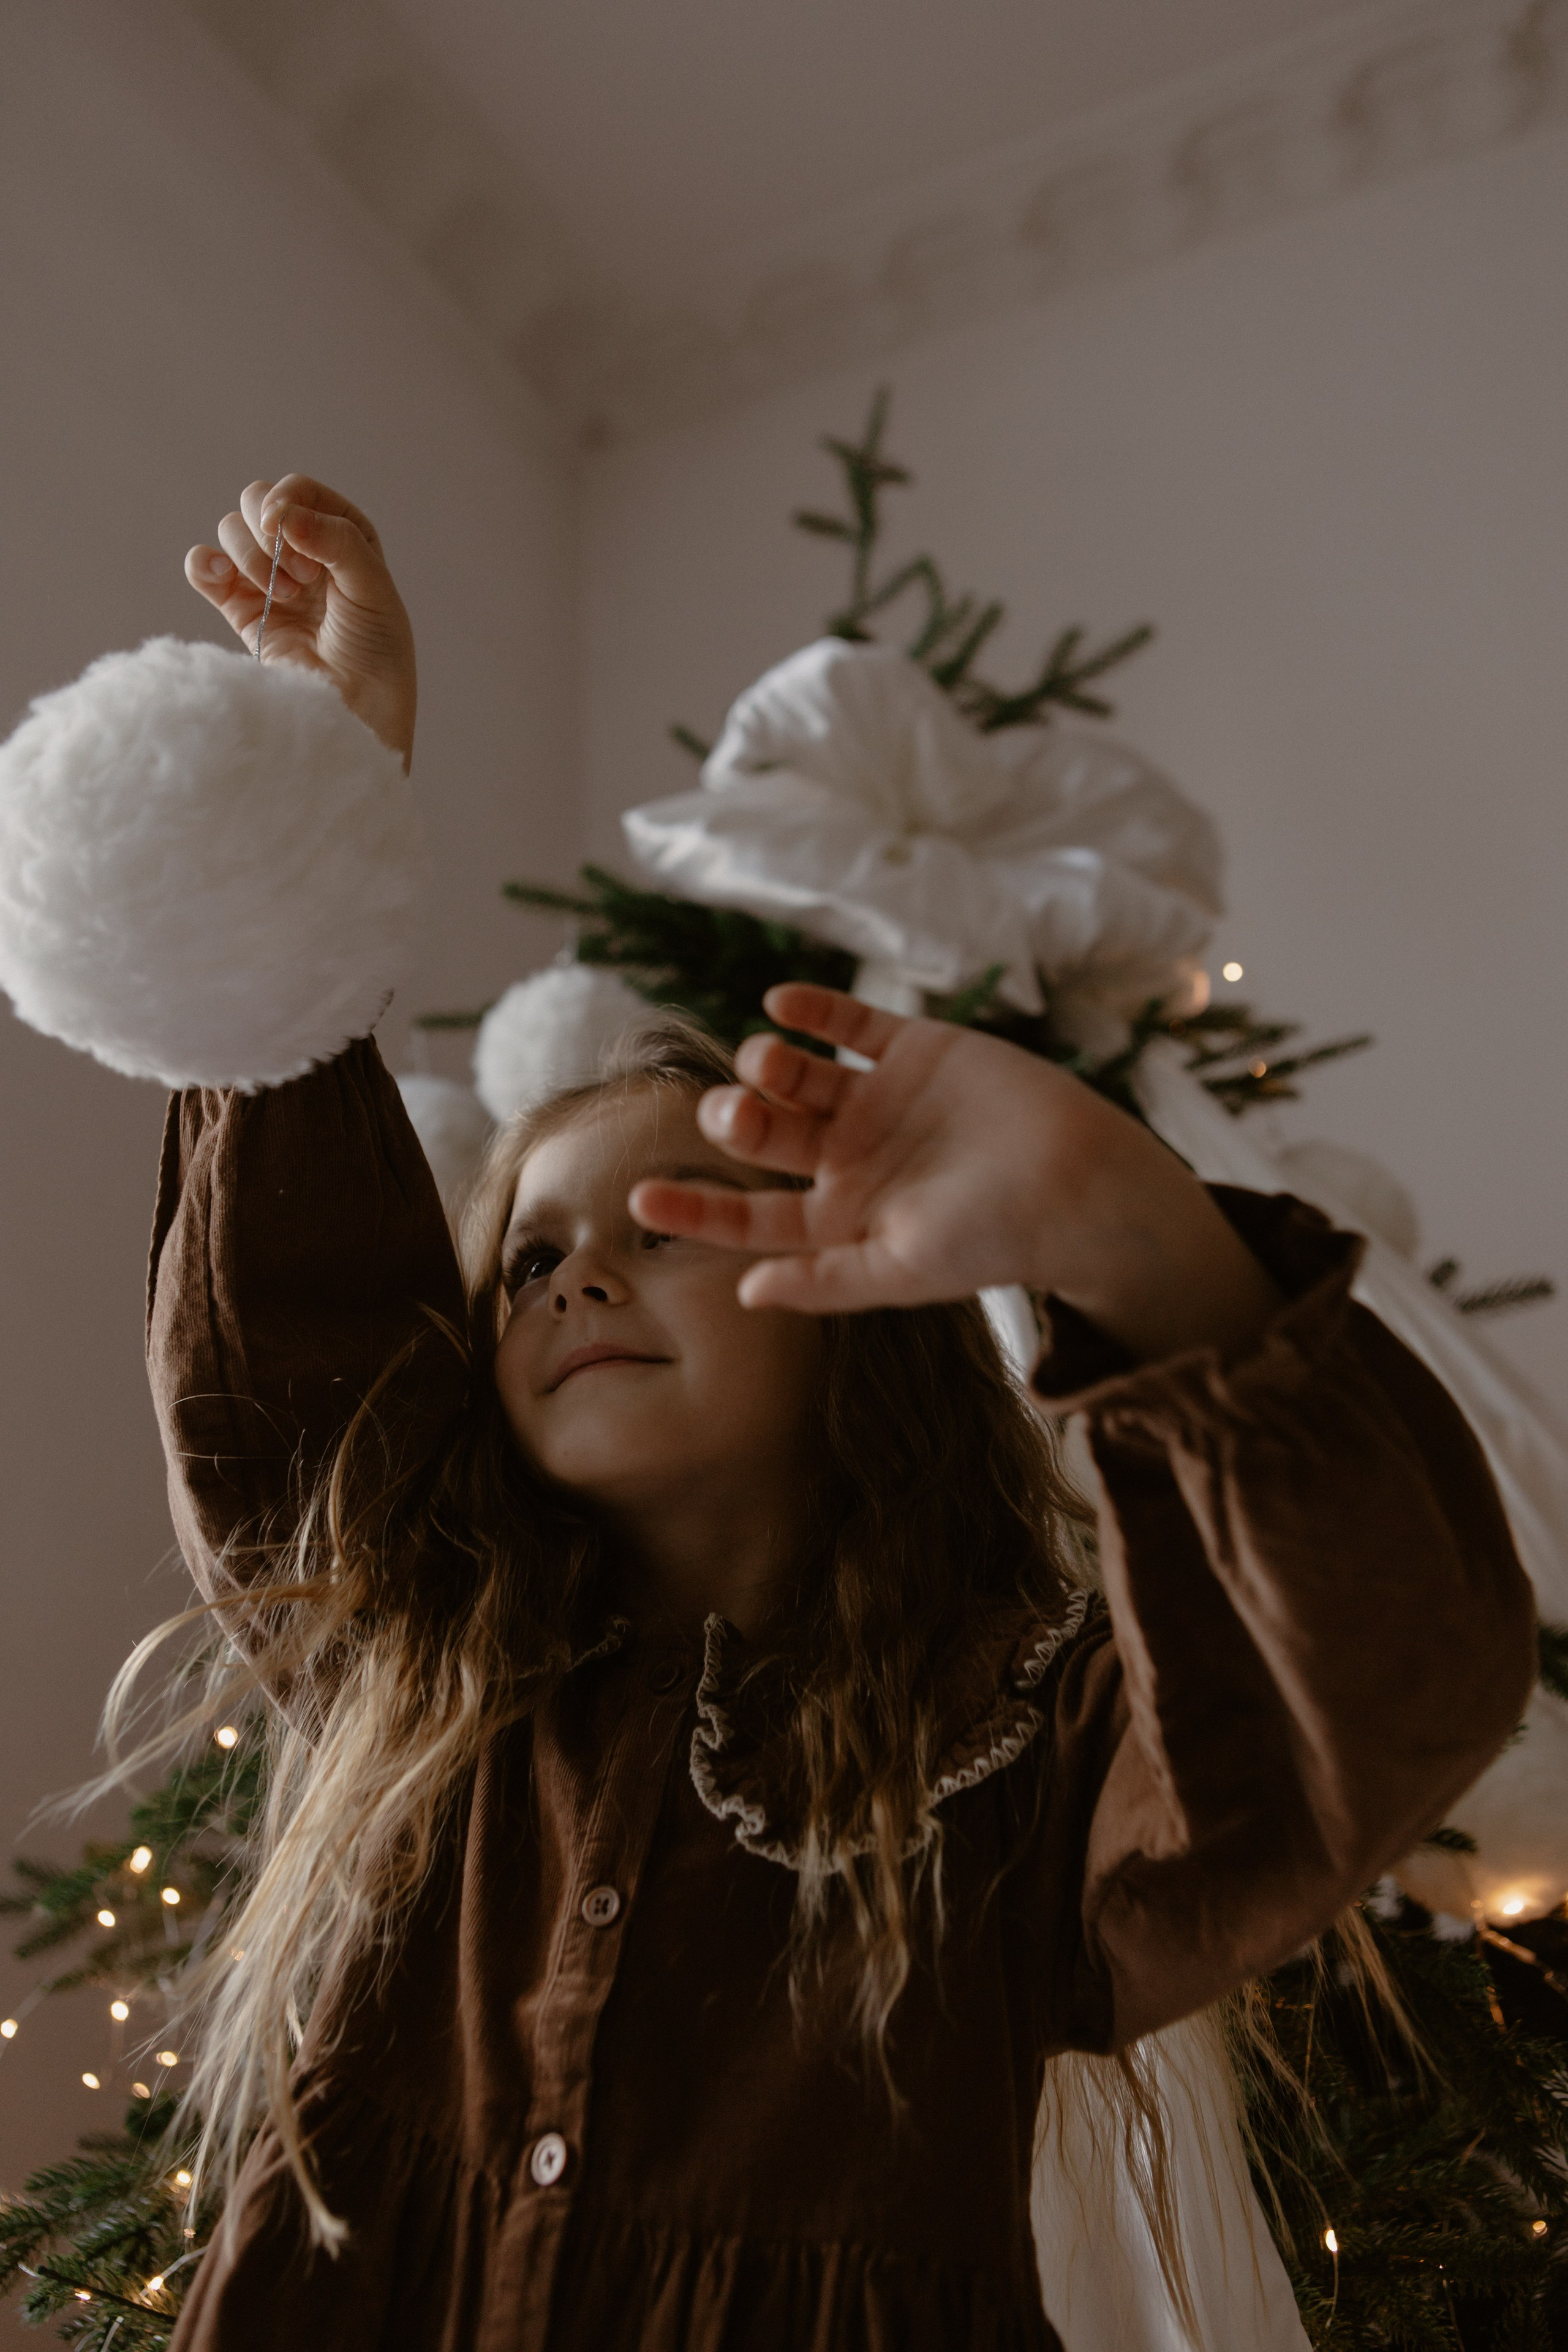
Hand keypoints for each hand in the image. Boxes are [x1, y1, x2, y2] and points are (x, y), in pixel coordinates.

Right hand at [185, 475, 416, 767]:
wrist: (356, 713)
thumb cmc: (377, 651)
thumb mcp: (372, 587)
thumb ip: (335, 540)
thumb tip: (280, 514)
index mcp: (343, 534)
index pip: (299, 490)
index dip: (290, 505)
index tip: (297, 542)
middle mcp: (304, 550)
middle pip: (257, 501)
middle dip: (269, 533)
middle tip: (301, 579)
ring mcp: (269, 579)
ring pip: (231, 531)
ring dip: (249, 556)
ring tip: (283, 598)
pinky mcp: (241, 610)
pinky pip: (205, 568)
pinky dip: (204, 565)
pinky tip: (221, 578)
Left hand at [629, 984, 1280, 1363]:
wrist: (1079, 1181)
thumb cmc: (993, 1238)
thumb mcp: (900, 1270)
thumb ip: (824, 1283)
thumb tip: (744, 1293)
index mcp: (843, 1216)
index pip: (751, 1217)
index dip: (696, 1210)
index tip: (636, 1199)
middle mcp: (852, 1156)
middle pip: (765, 1136)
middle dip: (736, 1123)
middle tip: (732, 1115)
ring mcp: (880, 1099)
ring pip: (798, 1075)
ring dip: (768, 1064)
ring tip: (765, 1061)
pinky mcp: (916, 1049)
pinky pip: (849, 1022)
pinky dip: (813, 1009)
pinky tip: (780, 1004)